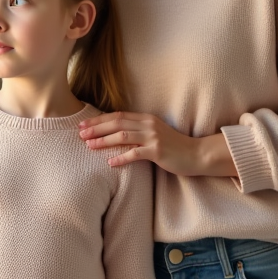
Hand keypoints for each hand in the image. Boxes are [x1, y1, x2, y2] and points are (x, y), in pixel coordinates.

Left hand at [78, 111, 235, 176]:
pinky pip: (135, 153)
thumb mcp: (155, 134)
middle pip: (117, 122)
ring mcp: (153, 137)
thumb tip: (116, 135)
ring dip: (104, 140)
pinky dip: (121, 157)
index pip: (118, 115)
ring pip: (122, 135)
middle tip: (80, 133)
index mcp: (146, 118)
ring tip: (89, 145)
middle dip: (96, 127)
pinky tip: (110, 162)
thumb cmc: (174, 147)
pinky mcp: (158, 151)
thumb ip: (138, 132)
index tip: (83, 124)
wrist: (197, 154)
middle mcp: (148, 124)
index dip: (99, 119)